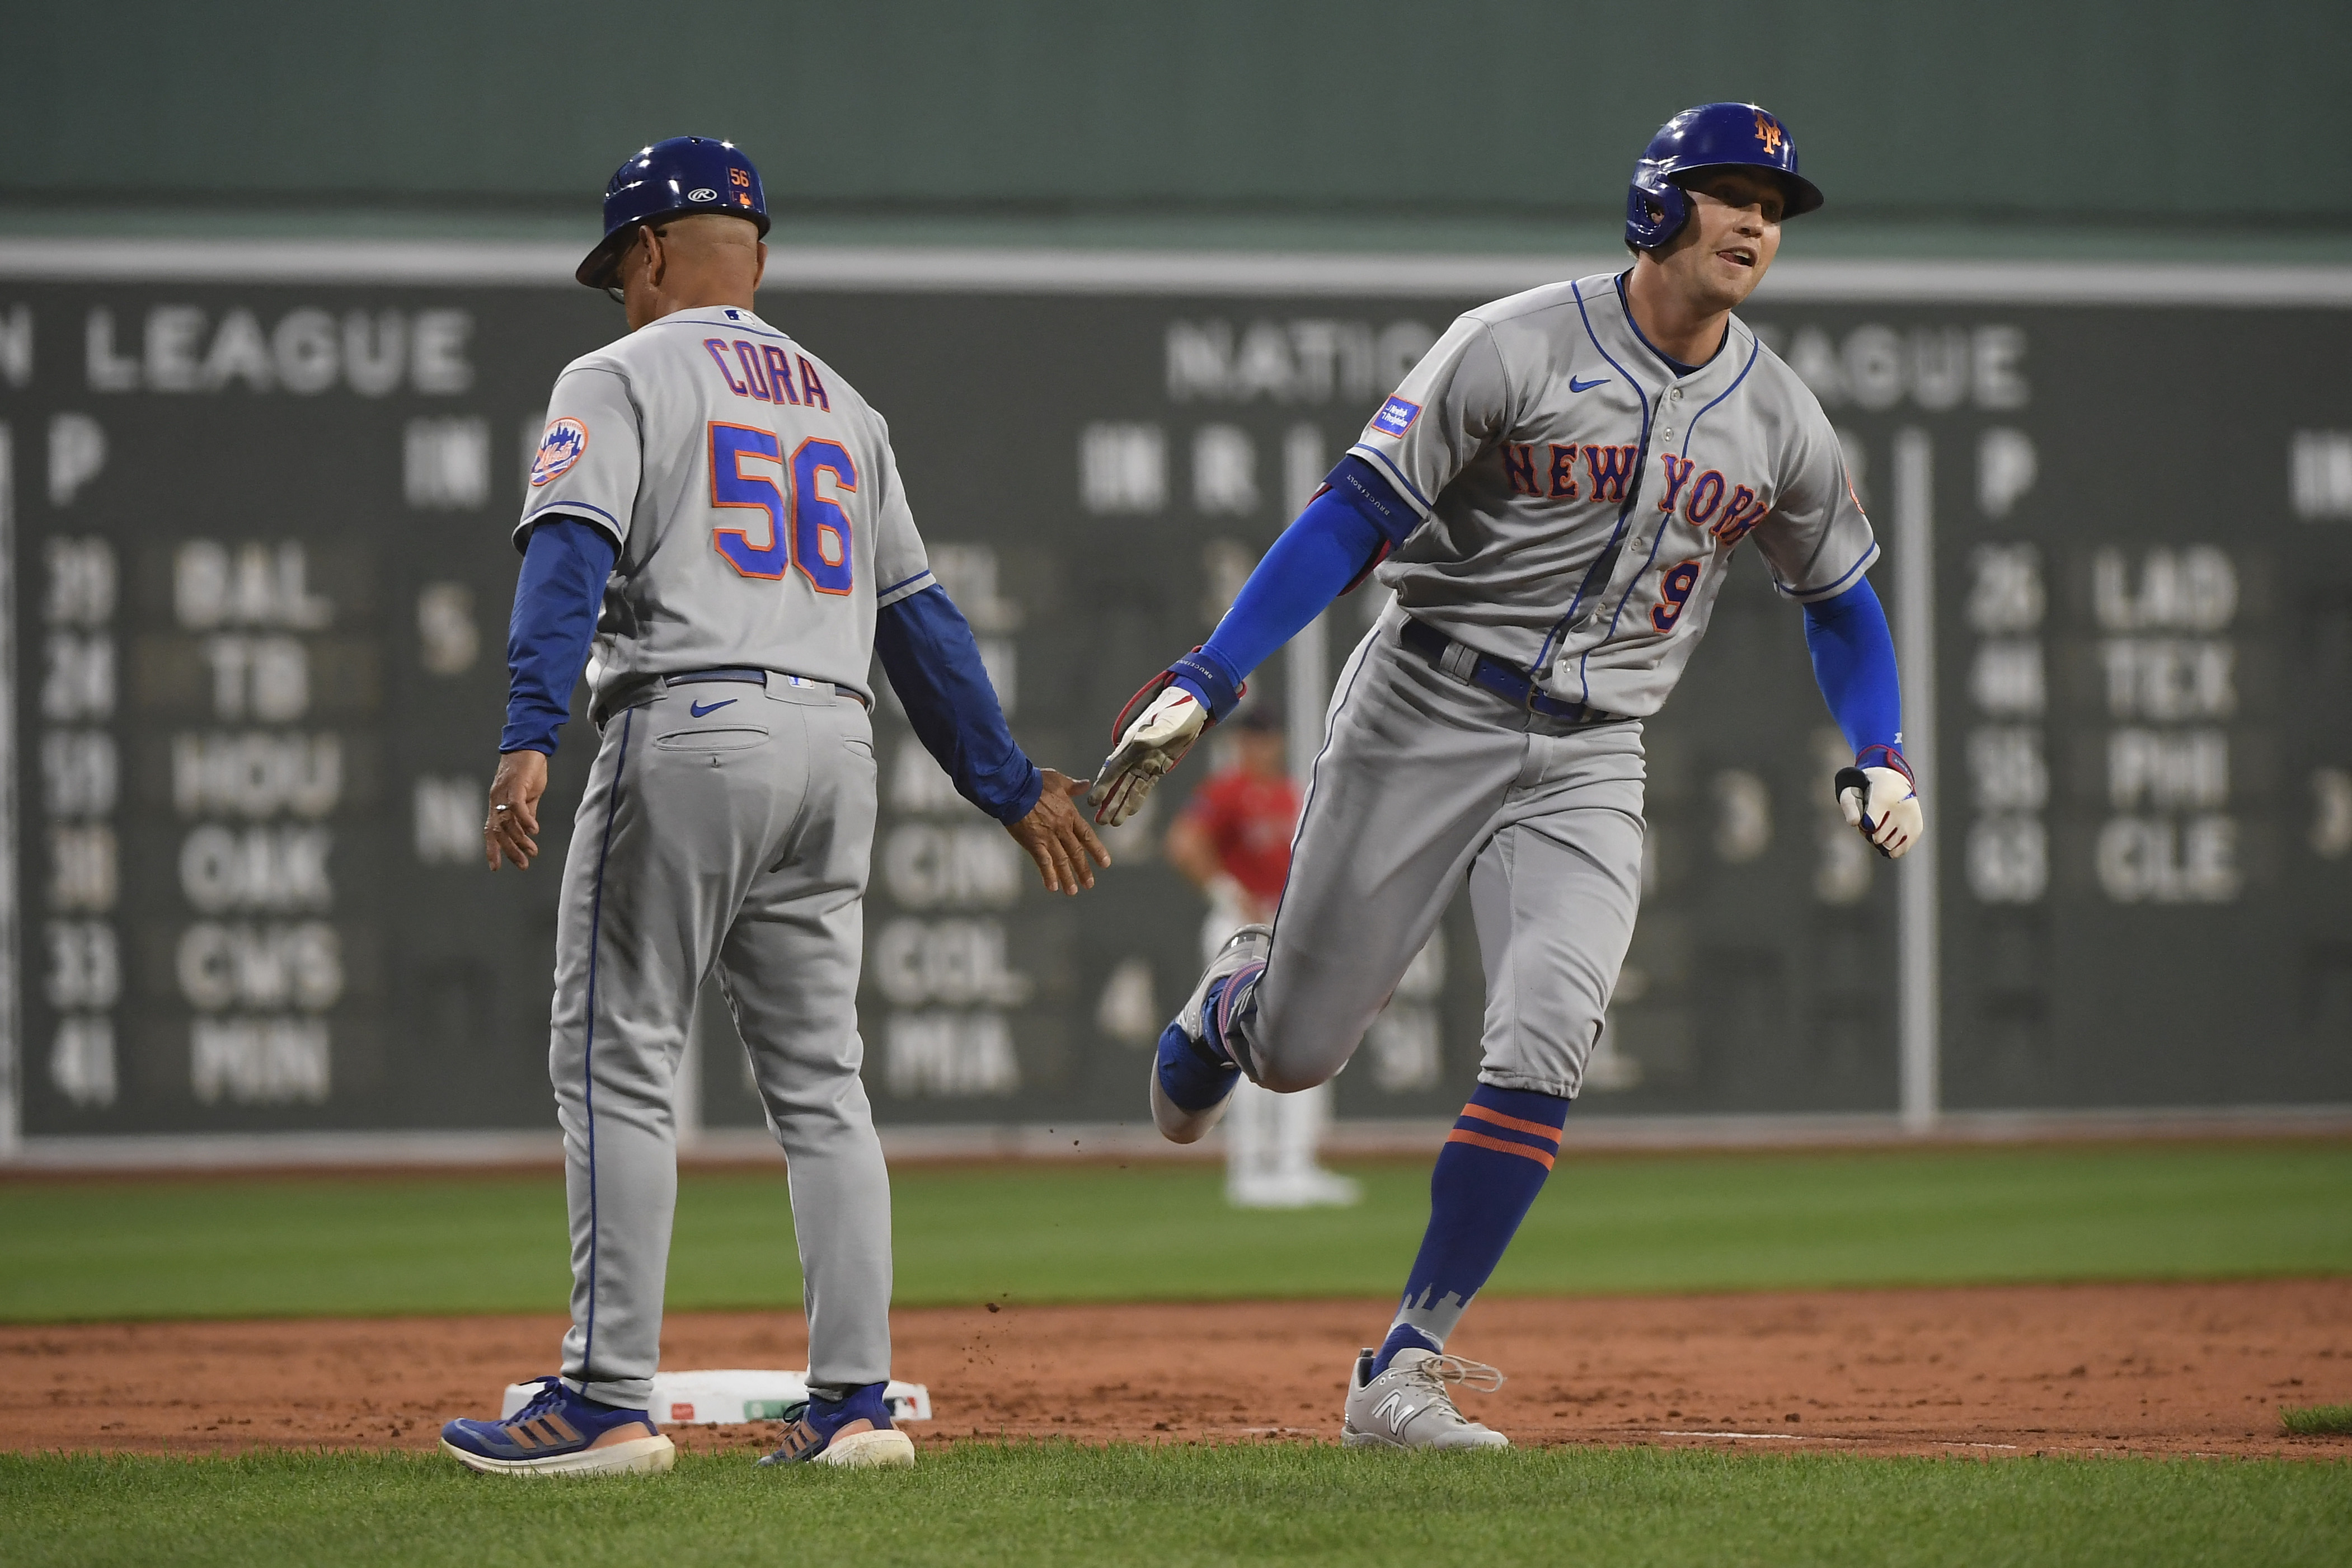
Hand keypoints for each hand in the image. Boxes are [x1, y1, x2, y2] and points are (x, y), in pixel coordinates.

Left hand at [485, 749, 549, 869]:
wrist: (530, 745)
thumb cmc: (528, 770)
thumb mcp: (528, 796)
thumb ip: (527, 813)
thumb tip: (529, 832)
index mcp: (497, 804)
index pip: (490, 830)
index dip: (492, 849)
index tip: (496, 867)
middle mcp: (496, 800)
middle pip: (498, 831)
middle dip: (509, 851)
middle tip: (523, 865)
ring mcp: (504, 792)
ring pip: (507, 822)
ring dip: (520, 840)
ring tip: (532, 852)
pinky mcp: (516, 784)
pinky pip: (517, 807)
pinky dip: (525, 820)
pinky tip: (534, 831)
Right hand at [1006, 770, 1112, 894]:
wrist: (1015, 787)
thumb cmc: (1036, 781)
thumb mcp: (1059, 780)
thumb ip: (1073, 786)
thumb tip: (1086, 785)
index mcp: (1070, 815)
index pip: (1087, 836)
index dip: (1097, 850)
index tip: (1105, 863)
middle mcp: (1062, 829)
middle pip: (1076, 852)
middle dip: (1083, 870)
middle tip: (1089, 884)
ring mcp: (1048, 837)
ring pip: (1062, 861)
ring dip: (1068, 877)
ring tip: (1073, 891)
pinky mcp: (1034, 842)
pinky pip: (1043, 862)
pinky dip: (1048, 875)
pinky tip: (1052, 887)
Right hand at [1091, 685, 1207, 825]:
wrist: (1193, 706)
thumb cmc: (1179, 710)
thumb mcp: (1168, 722)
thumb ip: (1154, 734)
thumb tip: (1139, 742)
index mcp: (1133, 743)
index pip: (1115, 768)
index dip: (1104, 785)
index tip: (1093, 801)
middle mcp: (1136, 754)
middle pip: (1120, 782)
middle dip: (1110, 801)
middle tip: (1100, 821)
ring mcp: (1147, 760)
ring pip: (1131, 786)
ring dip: (1121, 804)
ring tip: (1112, 822)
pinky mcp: (1159, 764)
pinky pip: (1146, 785)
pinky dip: (1137, 798)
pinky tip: (1130, 812)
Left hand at [1836, 765, 1922, 859]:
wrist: (1893, 781)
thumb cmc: (1868, 790)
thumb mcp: (1852, 793)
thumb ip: (1849, 807)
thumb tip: (1854, 822)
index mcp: (1884, 798)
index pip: (1871, 826)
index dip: (1864, 827)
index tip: (1865, 819)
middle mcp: (1901, 809)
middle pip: (1879, 838)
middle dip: (1871, 835)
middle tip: (1873, 823)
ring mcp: (1911, 818)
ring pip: (1890, 845)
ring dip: (1882, 842)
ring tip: (1882, 828)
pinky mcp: (1917, 827)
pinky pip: (1903, 848)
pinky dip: (1894, 849)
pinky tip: (1889, 839)